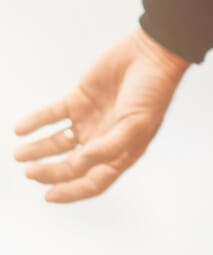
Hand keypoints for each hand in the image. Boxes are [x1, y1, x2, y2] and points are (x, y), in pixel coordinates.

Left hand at [14, 29, 189, 203]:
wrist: (149, 58)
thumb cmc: (151, 96)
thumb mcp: (134, 127)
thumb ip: (106, 148)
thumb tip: (79, 162)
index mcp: (120, 155)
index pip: (92, 182)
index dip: (71, 191)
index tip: (49, 195)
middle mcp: (102, 142)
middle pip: (71, 165)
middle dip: (49, 172)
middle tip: (29, 172)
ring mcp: (89, 122)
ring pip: (58, 143)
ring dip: (38, 150)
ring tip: (19, 155)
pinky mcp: (79, 100)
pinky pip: (52, 115)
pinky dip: (36, 122)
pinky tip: (20, 129)